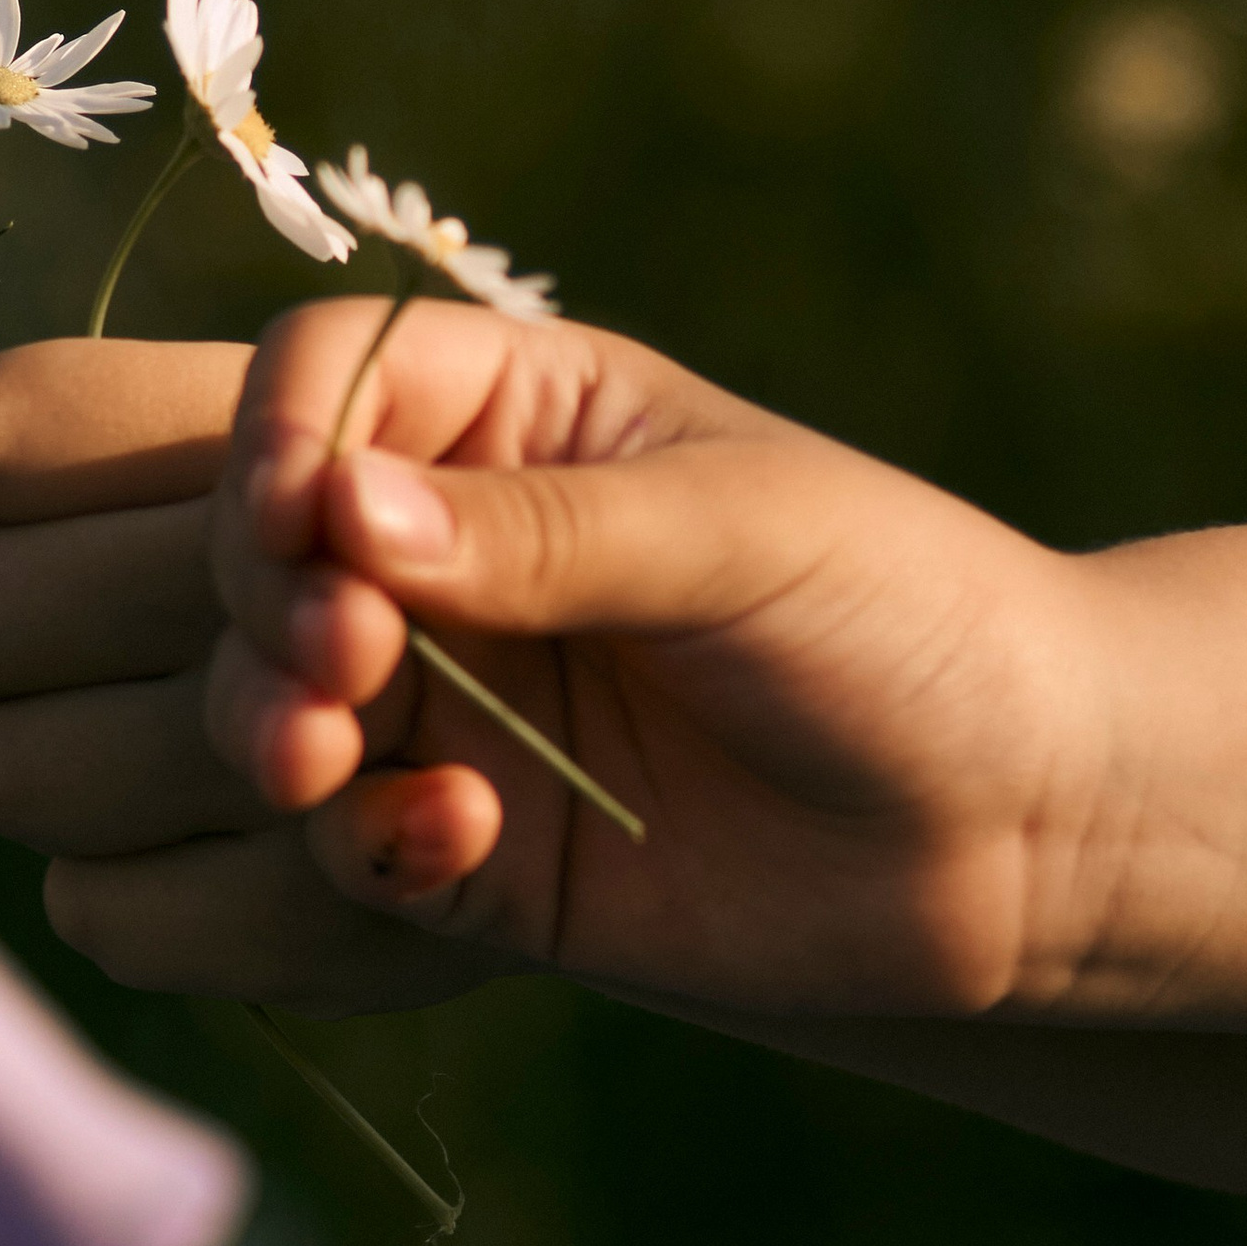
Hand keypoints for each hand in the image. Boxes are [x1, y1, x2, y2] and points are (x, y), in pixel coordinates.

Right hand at [199, 293, 1129, 1023]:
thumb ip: (540, 532)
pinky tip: (459, 850)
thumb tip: (333, 511)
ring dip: (254, 733)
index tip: (301, 528)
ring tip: (335, 763)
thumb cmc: (906, 618)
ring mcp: (421, 708)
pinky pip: (308, 859)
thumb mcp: (740, 533)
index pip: (302, 386)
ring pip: (223, 710)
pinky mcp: (440, 858)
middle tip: (341, 669)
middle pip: (224, 545)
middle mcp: (424, 552)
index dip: (263, 449)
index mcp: (493, 412)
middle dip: (246, 605)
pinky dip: (344, 855)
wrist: (1022, 830)